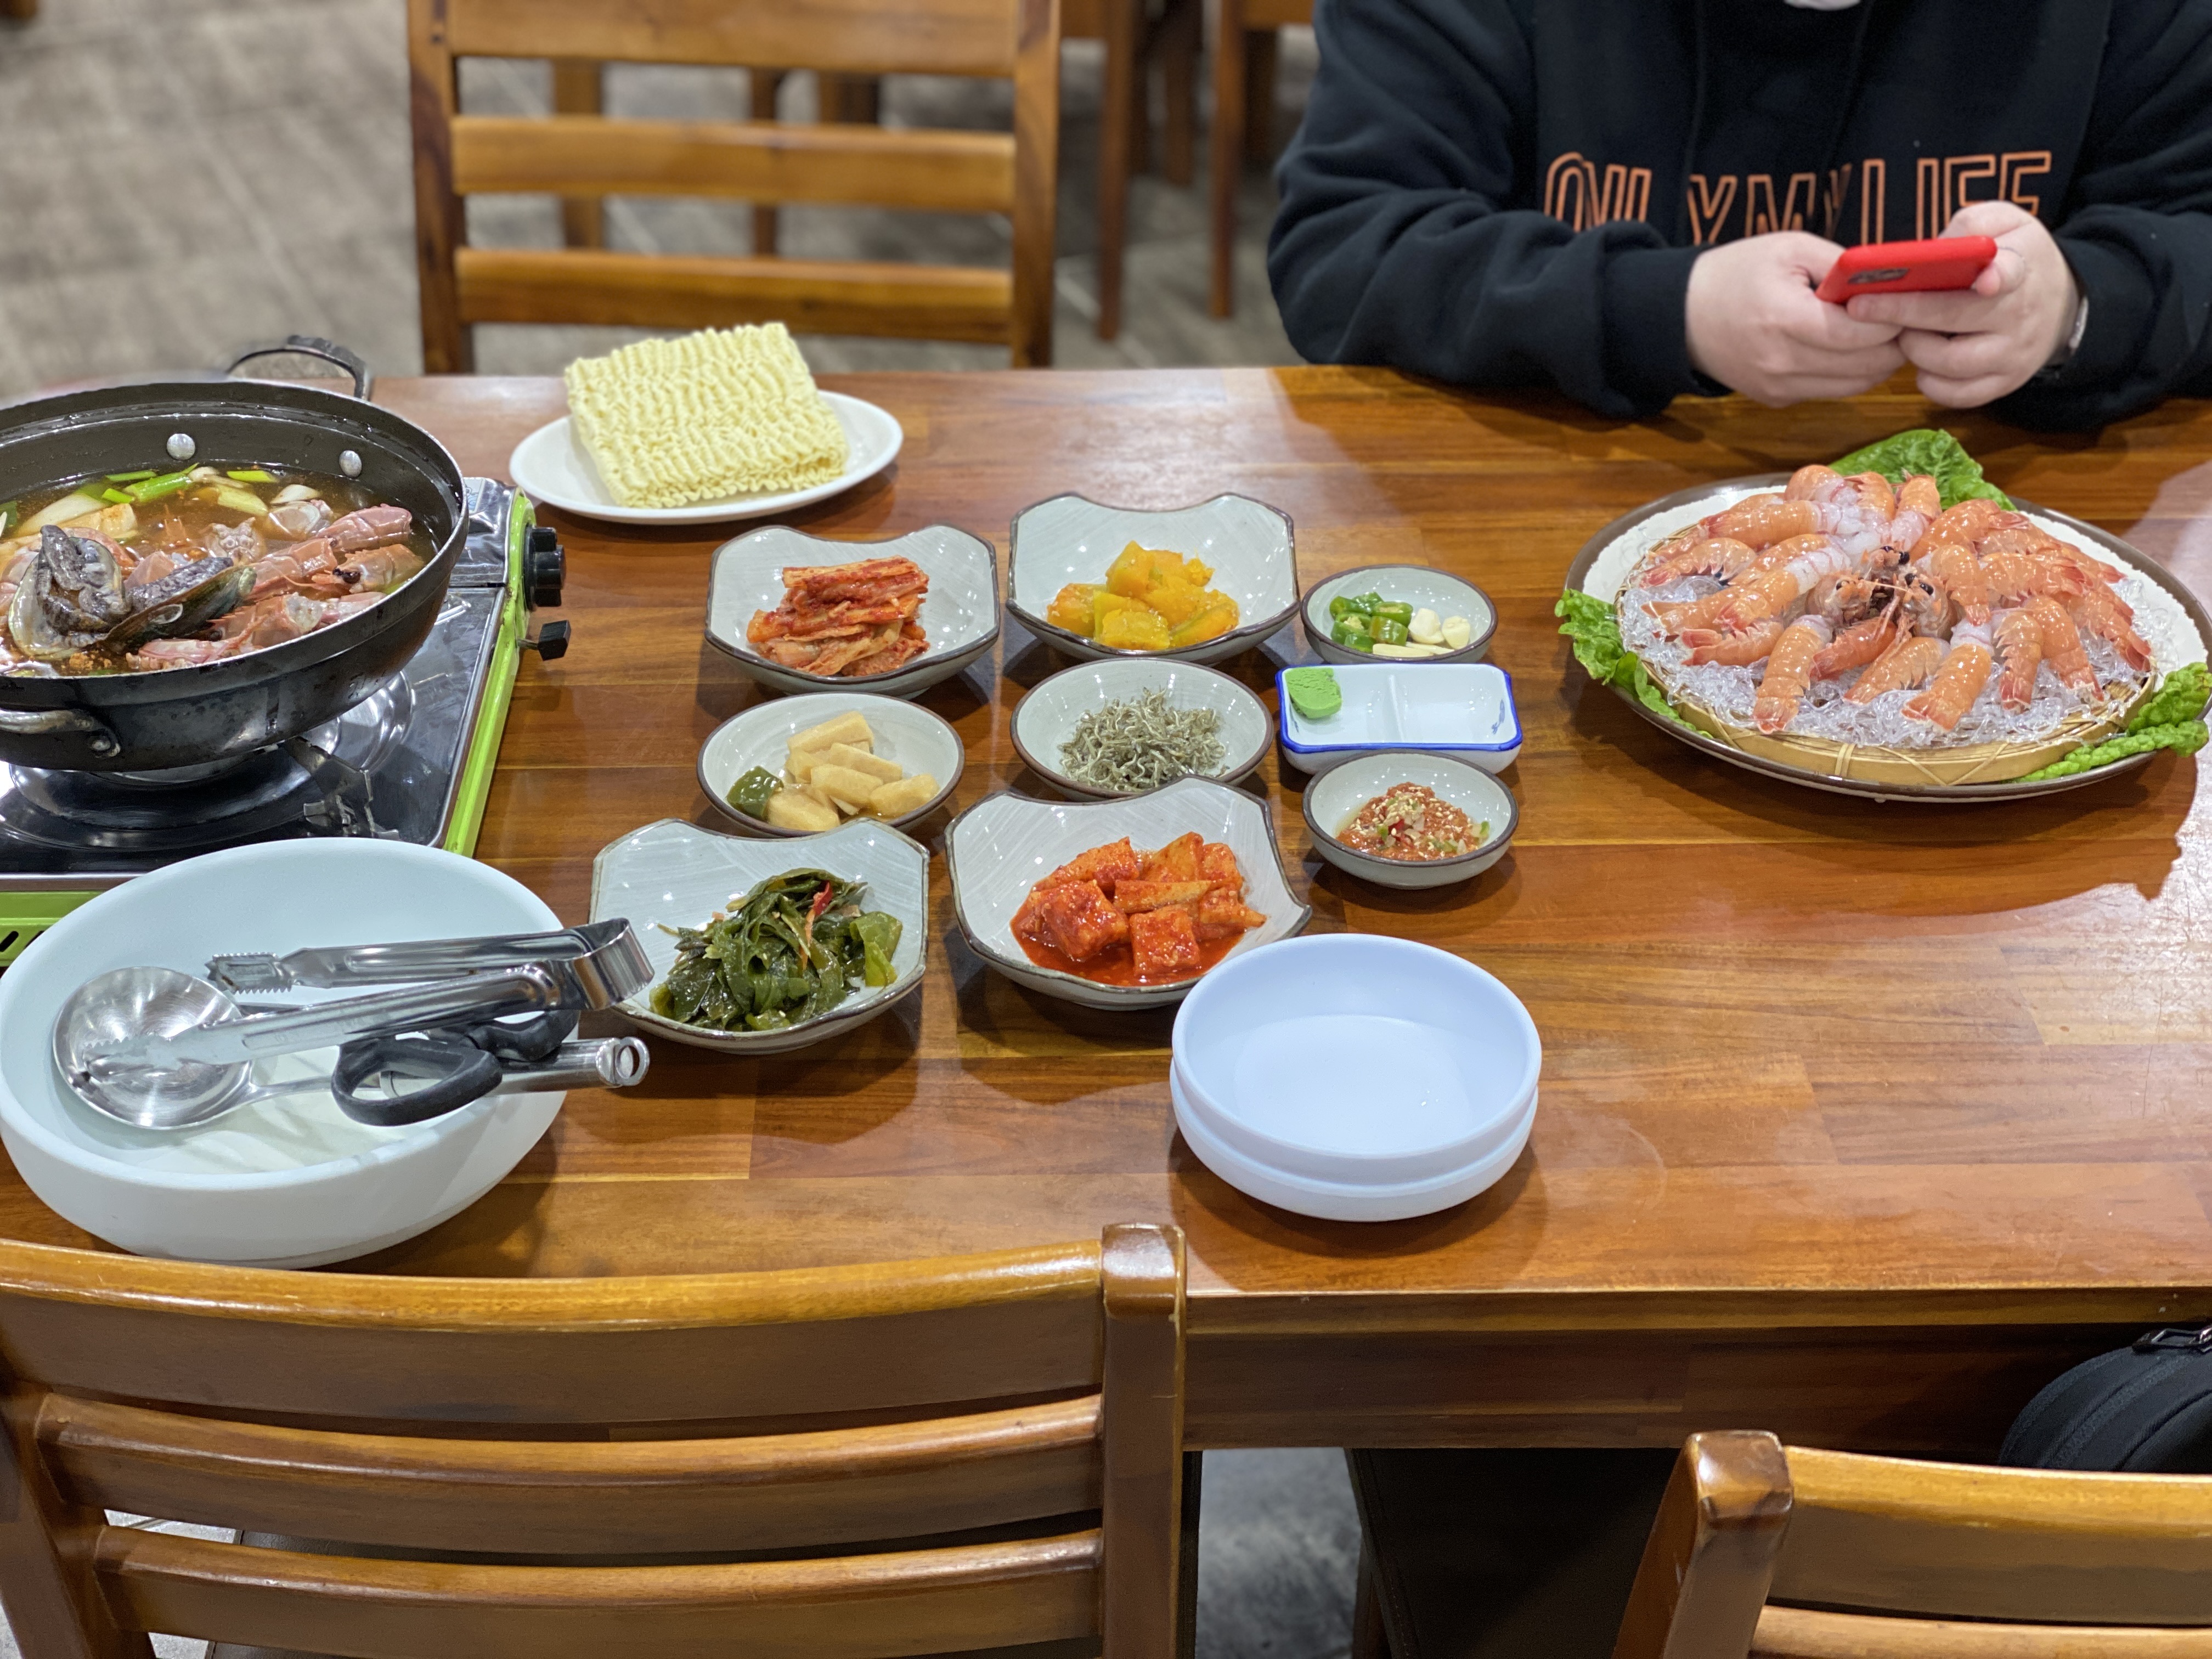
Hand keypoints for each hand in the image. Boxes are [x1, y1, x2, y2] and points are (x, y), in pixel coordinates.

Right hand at [1685, 232, 1906, 404]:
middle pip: (1868, 366)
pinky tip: (1846, 346)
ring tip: (1880, 331)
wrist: (1683, 317)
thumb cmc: (1737, 273)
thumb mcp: (1791, 249)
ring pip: (1857, 385)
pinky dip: (1850, 371)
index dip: (1894, 318)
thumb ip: (1844, 266)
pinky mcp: (1778, 399)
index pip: (1861, 334)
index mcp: (1784, 320)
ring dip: (1878, 360)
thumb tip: (1891, 282)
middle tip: (1904, 315)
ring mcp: (1780, 387)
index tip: (1908, 299)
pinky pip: (1833, 391)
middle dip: (1894, 341)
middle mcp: (1782, 363)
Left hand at [1843, 201, 2079, 407]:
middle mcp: (2020, 315)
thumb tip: (1930, 251)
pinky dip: (1930, 382)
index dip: (1997, 275)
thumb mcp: (2006, 223)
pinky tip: (1922, 363)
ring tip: (1904, 333)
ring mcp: (2013, 354)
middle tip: (1863, 308)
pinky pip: (1958, 395)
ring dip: (1913, 349)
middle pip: (1954, 319)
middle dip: (1901, 313)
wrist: (2062, 301)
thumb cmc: (2015, 256)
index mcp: (2020, 267)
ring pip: (1950, 363)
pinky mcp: (2004, 384)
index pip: (2010, 271)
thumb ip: (1970, 226)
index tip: (1986, 279)